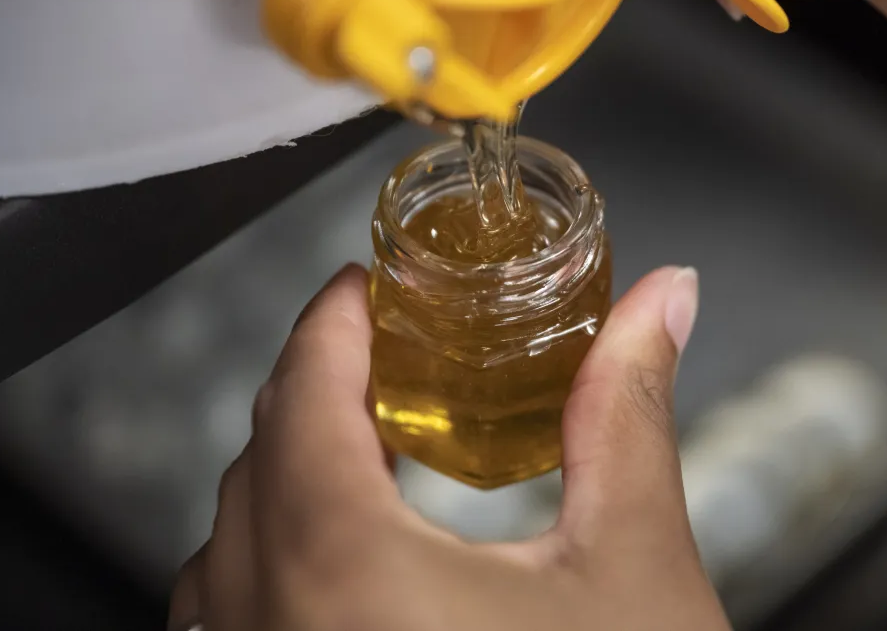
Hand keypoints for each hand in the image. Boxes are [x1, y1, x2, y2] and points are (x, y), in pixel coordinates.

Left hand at [169, 264, 720, 630]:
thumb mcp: (634, 566)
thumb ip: (628, 411)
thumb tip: (661, 304)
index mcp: (343, 574)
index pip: (301, 394)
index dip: (332, 321)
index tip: (364, 289)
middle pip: (257, 463)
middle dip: (317, 391)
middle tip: (387, 357)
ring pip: (226, 550)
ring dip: (287, 480)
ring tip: (367, 449)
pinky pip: (228, 624)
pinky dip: (272, 566)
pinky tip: (347, 569)